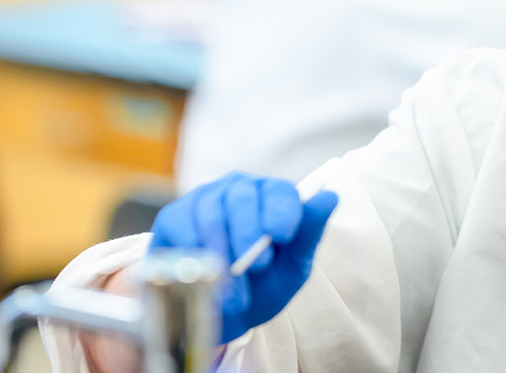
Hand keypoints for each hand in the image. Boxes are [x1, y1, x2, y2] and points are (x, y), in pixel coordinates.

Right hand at [149, 172, 338, 344]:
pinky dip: (195, 255)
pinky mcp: (174, 217)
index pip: (280, 192)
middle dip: (250, 232)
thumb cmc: (262, 286)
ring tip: (234, 289)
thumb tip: (331, 196)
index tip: (283, 236)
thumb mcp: (292, 267)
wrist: (219, 315)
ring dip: (223, 253)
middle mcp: (238, 189)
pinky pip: (183, 228)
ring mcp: (204, 199)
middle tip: (258, 266)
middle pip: (242, 197)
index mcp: (272, 197)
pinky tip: (205, 278)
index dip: (282, 211)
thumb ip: (309, 233)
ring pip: (212, 213)